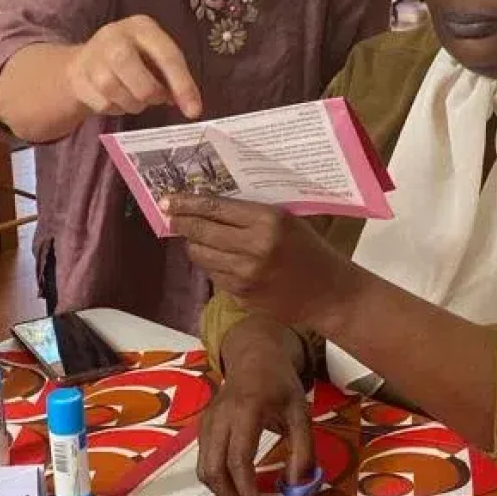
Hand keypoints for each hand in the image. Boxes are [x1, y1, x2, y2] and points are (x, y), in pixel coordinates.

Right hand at [67, 16, 202, 118]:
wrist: (84, 61)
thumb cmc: (131, 58)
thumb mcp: (154, 56)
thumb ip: (172, 77)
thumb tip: (189, 105)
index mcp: (142, 27)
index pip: (168, 57)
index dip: (183, 86)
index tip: (194, 111)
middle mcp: (115, 37)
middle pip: (143, 84)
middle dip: (153, 97)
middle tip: (156, 97)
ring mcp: (94, 58)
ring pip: (121, 96)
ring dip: (133, 105)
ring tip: (134, 96)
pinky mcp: (79, 78)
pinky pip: (104, 105)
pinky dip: (115, 108)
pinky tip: (115, 97)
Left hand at [165, 195, 347, 329]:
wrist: (329, 293)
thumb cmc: (309, 250)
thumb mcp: (286, 220)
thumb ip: (250, 214)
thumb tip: (208, 204)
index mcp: (267, 221)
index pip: (214, 208)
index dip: (186, 203)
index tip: (167, 200)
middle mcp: (253, 247)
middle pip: (201, 232)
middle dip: (181, 223)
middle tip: (172, 217)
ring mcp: (245, 275)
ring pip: (201, 256)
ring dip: (194, 245)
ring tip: (196, 238)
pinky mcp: (241, 295)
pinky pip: (213, 275)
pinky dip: (211, 265)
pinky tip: (219, 259)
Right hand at [199, 323, 314, 495]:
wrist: (254, 358)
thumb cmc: (280, 386)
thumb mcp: (301, 413)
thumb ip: (303, 450)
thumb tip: (295, 486)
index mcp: (247, 411)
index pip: (239, 459)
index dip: (246, 491)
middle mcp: (220, 417)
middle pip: (214, 467)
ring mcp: (207, 420)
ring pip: (204, 466)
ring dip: (221, 491)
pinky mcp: (203, 425)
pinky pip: (203, 458)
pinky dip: (215, 478)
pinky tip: (233, 485)